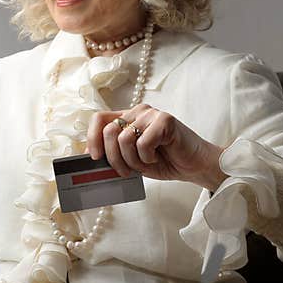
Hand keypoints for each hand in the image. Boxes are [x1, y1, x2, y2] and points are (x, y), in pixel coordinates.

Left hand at [86, 104, 226, 191]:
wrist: (192, 166)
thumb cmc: (163, 161)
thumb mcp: (130, 159)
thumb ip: (112, 152)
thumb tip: (90, 156)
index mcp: (126, 118)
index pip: (99, 119)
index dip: (92, 138)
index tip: (95, 157)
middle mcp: (137, 112)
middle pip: (109, 131)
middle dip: (114, 158)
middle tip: (127, 171)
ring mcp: (151, 114)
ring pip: (124, 139)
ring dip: (133, 160)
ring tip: (146, 163)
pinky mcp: (165, 120)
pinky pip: (143, 142)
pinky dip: (147, 157)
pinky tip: (157, 157)